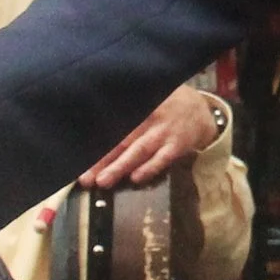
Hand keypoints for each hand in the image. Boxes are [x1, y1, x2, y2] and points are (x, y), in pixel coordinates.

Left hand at [80, 86, 222, 188]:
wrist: (201, 110)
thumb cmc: (163, 105)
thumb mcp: (145, 98)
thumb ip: (124, 111)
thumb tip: (90, 126)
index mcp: (137, 106)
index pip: (112, 124)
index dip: (95, 140)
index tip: (78, 154)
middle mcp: (149, 118)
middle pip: (121, 140)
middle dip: (102, 159)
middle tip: (85, 177)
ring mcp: (164, 132)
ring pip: (139, 151)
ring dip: (120, 166)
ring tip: (102, 181)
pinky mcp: (177, 145)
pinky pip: (162, 159)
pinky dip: (149, 168)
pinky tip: (135, 178)